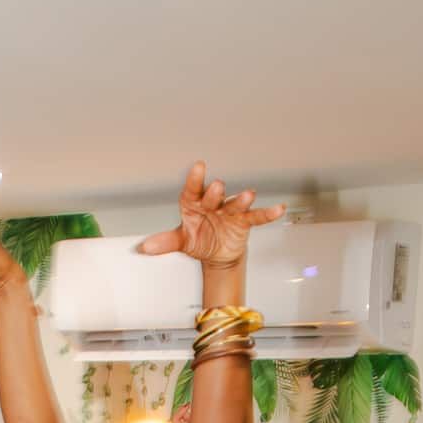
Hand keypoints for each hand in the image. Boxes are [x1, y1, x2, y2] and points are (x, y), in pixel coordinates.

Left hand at [140, 162, 285, 270]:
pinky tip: (278, 209)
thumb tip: (145, 247)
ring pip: (235, 204)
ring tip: (248, 195)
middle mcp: (213, 204)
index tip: (197, 167)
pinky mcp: (244, 222)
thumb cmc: (199, 238)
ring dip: (241, 200)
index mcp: (195, 204)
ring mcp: (229, 212)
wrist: (216, 254)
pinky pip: (256, 217)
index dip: (195, 180)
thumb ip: (165, 242)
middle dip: (215, 192)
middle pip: (214, 196)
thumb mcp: (182, 241)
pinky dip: (267, 214)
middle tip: (216, 186)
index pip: (193, 190)